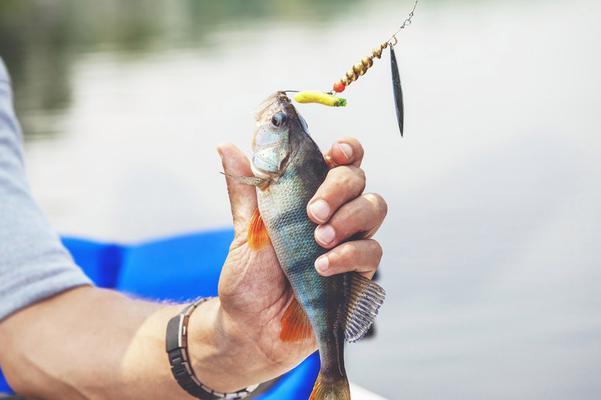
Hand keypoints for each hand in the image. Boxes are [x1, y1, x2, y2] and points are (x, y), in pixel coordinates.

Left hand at [187, 138, 386, 391]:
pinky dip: (348, 255)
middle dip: (339, 188)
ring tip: (318, 239)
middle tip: (314, 211)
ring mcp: (349, 242)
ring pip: (373, 209)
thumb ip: (246, 189)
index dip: (346, 150)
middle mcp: (335, 214)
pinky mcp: (358, 273)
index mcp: (309, 196)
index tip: (335, 152)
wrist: (251, 330)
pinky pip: (371, 251)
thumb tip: (227, 146)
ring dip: (348, 219)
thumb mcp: (245, 231)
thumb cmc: (248, 279)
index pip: (340, 160)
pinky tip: (323, 266)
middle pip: (358, 179)